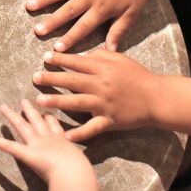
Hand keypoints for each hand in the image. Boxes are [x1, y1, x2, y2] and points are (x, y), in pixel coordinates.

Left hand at [0, 100, 91, 184]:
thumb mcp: (80, 166)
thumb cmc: (80, 172)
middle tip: (23, 101)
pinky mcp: (27, 153)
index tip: (46, 112)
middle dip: (30, 111)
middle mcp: (48, 138)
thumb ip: (77, 167)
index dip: (49, 118)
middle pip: (37, 120)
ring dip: (11, 116)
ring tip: (2, 107)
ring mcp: (37, 144)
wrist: (75, 172)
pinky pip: (9, 146)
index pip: (54, 126)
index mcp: (62, 141)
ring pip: (21, 127)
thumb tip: (82, 177)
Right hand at [27, 0, 153, 51]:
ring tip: (30, 5)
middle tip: (37, 30)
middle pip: (68, 11)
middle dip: (52, 22)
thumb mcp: (132, 13)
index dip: (69, 39)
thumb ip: (119, 31)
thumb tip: (111, 51)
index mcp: (102, 9)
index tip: (57, 49)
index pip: (82, 27)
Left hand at [33, 49, 156, 141]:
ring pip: (76, 102)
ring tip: (39, 100)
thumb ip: (100, 55)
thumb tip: (81, 55)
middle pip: (72, 80)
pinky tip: (64, 136)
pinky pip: (91, 128)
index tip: (45, 58)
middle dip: (52, 78)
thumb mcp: (120, 59)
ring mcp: (104, 104)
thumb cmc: (138, 76)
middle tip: (34, 78)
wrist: (156, 98)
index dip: (60, 59)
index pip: (77, 62)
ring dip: (57, 101)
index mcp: (103, 69)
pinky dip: (79, 133)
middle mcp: (101, 85)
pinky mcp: (109, 120)